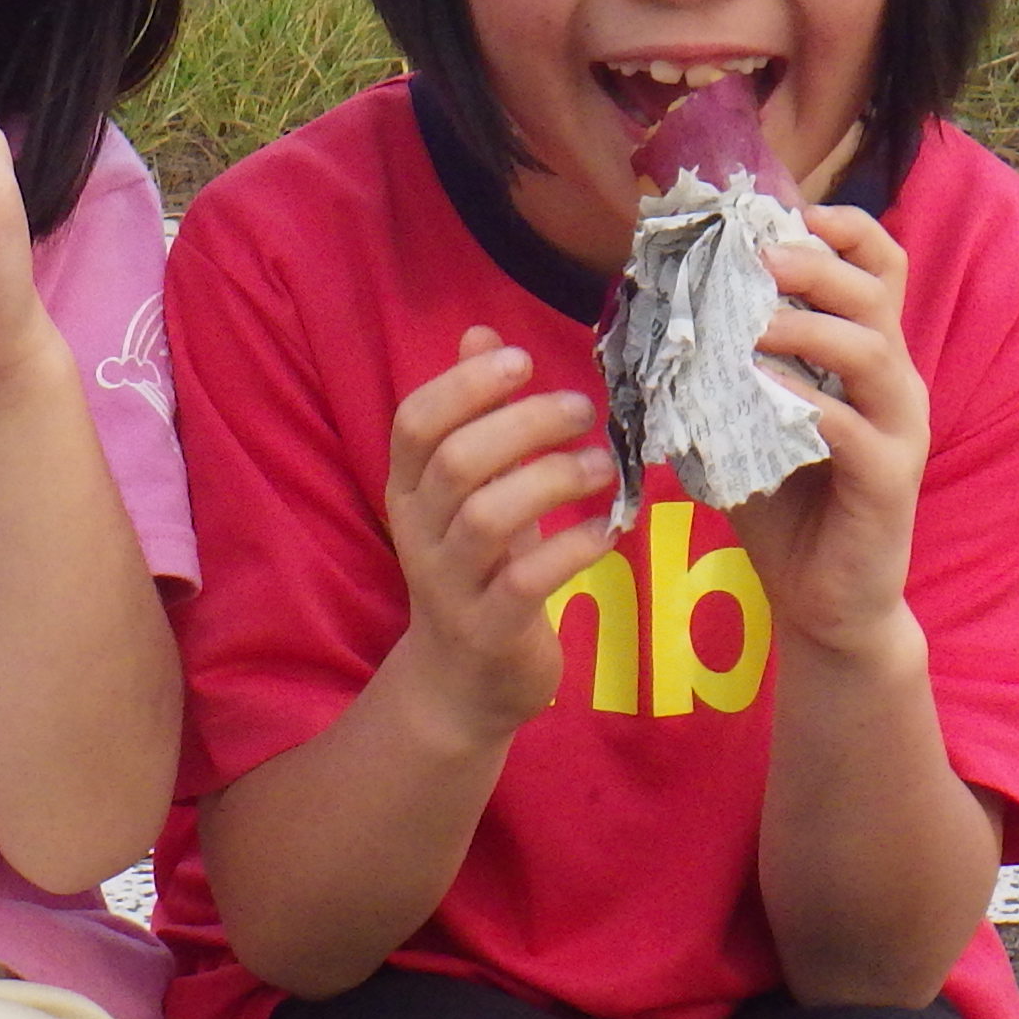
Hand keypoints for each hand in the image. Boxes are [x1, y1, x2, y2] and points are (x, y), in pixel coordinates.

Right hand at [381, 329, 620, 737]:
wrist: (463, 684)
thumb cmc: (477, 568)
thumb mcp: (467, 491)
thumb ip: (472, 415)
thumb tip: (481, 333)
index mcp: (409, 491)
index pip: (415, 423)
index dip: (465, 385)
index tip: (523, 360)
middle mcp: (420, 534)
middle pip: (457, 462)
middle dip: (525, 424)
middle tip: (584, 409)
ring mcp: (451, 586)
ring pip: (489, 517)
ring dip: (554, 479)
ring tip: (604, 465)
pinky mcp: (490, 630)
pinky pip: (529, 580)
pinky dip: (574, 547)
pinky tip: (609, 528)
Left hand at [722, 207, 927, 658]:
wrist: (824, 601)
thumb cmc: (784, 504)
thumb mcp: (745, 417)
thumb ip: (722, 364)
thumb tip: (655, 303)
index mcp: (866, 354)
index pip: (877, 263)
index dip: (838, 229)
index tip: (778, 216)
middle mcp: (893, 381)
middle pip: (876, 292)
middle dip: (816, 264)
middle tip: (757, 259)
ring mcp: (899, 429)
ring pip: (873, 351)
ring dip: (809, 328)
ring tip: (752, 324)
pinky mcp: (890, 481)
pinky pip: (855, 430)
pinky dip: (808, 405)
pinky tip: (763, 396)